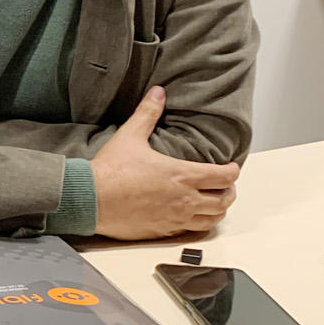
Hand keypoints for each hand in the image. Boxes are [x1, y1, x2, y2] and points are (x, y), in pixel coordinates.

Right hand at [89, 86, 240, 239]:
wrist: (91, 199)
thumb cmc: (111, 170)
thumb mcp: (130, 136)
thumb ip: (148, 113)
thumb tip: (158, 92)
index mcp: (182, 175)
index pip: (224, 176)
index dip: (233, 171)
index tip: (231, 167)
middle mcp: (185, 199)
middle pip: (224, 200)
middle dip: (229, 191)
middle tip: (225, 186)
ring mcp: (175, 218)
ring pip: (212, 219)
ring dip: (218, 210)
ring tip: (214, 203)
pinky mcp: (163, 231)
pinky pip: (192, 231)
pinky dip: (199, 224)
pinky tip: (192, 217)